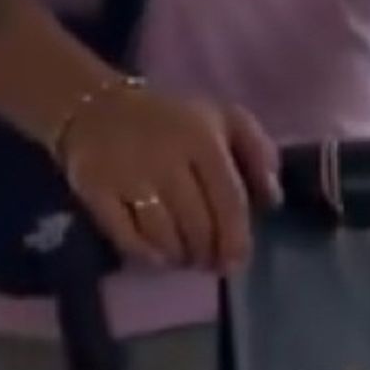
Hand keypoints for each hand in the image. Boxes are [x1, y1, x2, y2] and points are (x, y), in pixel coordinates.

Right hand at [61, 88, 279, 271]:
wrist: (97, 107)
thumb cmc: (173, 121)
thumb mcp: (224, 120)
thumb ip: (259, 153)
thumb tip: (274, 200)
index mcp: (202, 138)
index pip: (229, 201)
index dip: (236, 238)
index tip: (237, 262)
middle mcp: (166, 157)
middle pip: (197, 225)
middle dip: (208, 253)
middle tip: (209, 262)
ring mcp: (127, 174)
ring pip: (164, 236)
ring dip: (180, 257)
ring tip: (186, 257)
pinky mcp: (95, 189)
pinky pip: (126, 238)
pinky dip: (146, 255)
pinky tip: (157, 256)